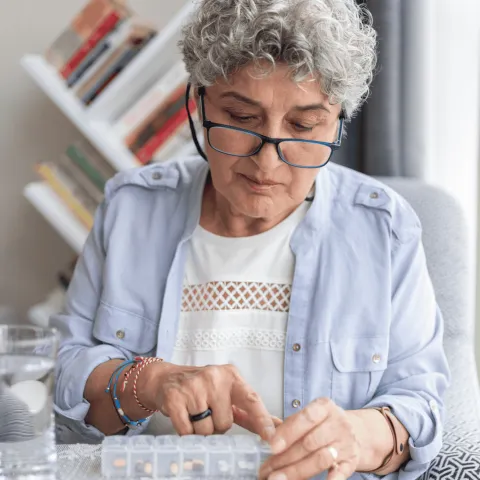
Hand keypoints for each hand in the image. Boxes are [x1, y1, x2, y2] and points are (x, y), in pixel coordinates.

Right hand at [138, 362, 275, 439]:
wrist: (167, 378)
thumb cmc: (203, 389)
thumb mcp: (228, 393)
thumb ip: (251, 411)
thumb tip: (278, 425)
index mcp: (231, 376)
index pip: (251, 399)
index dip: (262, 420)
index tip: (271, 437)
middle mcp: (214, 377)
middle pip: (225, 423)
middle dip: (217, 426)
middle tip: (208, 412)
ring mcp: (193, 386)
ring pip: (206, 429)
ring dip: (201, 429)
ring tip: (195, 413)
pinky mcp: (175, 397)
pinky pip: (187, 431)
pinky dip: (186, 431)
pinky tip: (184, 415)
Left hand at [259, 398, 359, 479]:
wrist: (355, 432)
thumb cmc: (322, 423)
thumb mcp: (308, 417)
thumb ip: (287, 425)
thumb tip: (259, 432)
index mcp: (324, 407)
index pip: (305, 418)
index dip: (288, 432)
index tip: (271, 446)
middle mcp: (338, 423)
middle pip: (310, 442)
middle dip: (285, 458)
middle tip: (266, 470)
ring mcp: (346, 442)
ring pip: (320, 459)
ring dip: (296, 471)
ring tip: (277, 479)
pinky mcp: (352, 461)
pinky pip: (341, 472)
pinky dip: (330, 479)